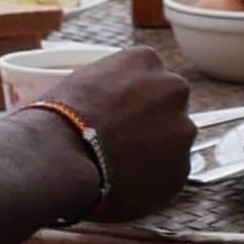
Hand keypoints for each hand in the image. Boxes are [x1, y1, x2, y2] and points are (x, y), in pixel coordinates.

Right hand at [35, 46, 194, 218]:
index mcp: (146, 60)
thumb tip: (112, 102)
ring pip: (173, 141)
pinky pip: (170, 173)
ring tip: (121, 166)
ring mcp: (182, 130)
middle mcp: (173, 88)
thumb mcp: (85, 79)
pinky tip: (127, 183)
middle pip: (168, 106)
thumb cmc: (61, 117)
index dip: (134, 100)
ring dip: (155, 151)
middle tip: (123, 140)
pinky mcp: (181, 169)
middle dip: (151, 122)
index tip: (119, 115)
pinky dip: (153, 179)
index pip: (150, 77)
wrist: (62, 156)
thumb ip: (113, 84)